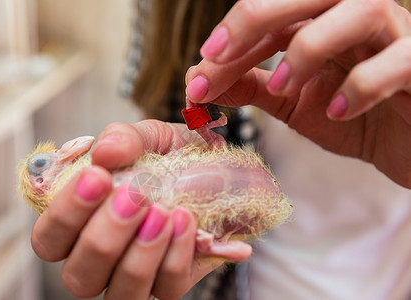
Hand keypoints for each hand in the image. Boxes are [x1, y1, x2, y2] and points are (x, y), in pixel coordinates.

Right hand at [30, 120, 239, 299]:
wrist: (218, 169)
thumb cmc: (171, 156)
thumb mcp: (149, 137)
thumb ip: (124, 138)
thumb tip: (106, 151)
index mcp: (81, 222)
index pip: (49, 239)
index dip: (66, 214)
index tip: (97, 177)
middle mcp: (101, 258)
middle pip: (78, 276)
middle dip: (104, 238)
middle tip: (134, 197)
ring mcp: (136, 275)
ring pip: (121, 293)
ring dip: (140, 253)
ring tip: (162, 211)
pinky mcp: (172, 282)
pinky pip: (167, 287)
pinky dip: (176, 255)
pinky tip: (185, 220)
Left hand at [186, 0, 410, 187]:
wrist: (405, 147)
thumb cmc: (354, 119)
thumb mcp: (292, 104)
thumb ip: (252, 88)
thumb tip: (197, 81)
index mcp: (322, 26)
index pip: (271, 20)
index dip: (231, 39)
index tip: (197, 71)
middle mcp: (356, 21)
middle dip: (257, 16)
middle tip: (217, 54)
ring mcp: (395, 39)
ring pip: (361, 10)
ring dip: (310, 47)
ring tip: (282, 88)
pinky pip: (399, 60)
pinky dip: (364, 83)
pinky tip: (338, 111)